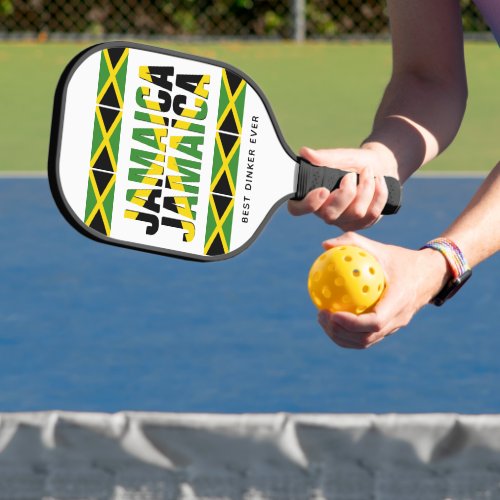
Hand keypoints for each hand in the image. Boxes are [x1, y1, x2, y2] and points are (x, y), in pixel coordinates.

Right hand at [288, 145, 397, 230]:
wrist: (379, 166)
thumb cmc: (354, 162)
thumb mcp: (341, 156)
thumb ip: (324, 157)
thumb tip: (305, 152)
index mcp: (312, 196)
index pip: (297, 209)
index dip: (308, 204)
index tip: (323, 190)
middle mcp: (324, 212)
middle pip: (330, 215)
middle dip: (346, 193)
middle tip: (351, 174)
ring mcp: (343, 221)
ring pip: (356, 213)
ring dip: (366, 188)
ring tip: (368, 172)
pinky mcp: (361, 224)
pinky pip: (372, 214)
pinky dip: (379, 194)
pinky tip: (379, 181)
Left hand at [316, 232, 450, 348]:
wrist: (429, 275)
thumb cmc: (401, 259)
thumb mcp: (380, 248)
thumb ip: (353, 243)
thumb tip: (325, 245)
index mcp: (399, 301)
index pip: (375, 322)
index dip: (352, 323)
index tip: (332, 313)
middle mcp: (398, 319)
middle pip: (366, 338)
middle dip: (340, 332)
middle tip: (321, 315)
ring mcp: (394, 327)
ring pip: (365, 342)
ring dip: (341, 336)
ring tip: (323, 319)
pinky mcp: (389, 329)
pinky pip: (366, 337)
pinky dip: (347, 334)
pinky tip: (332, 318)